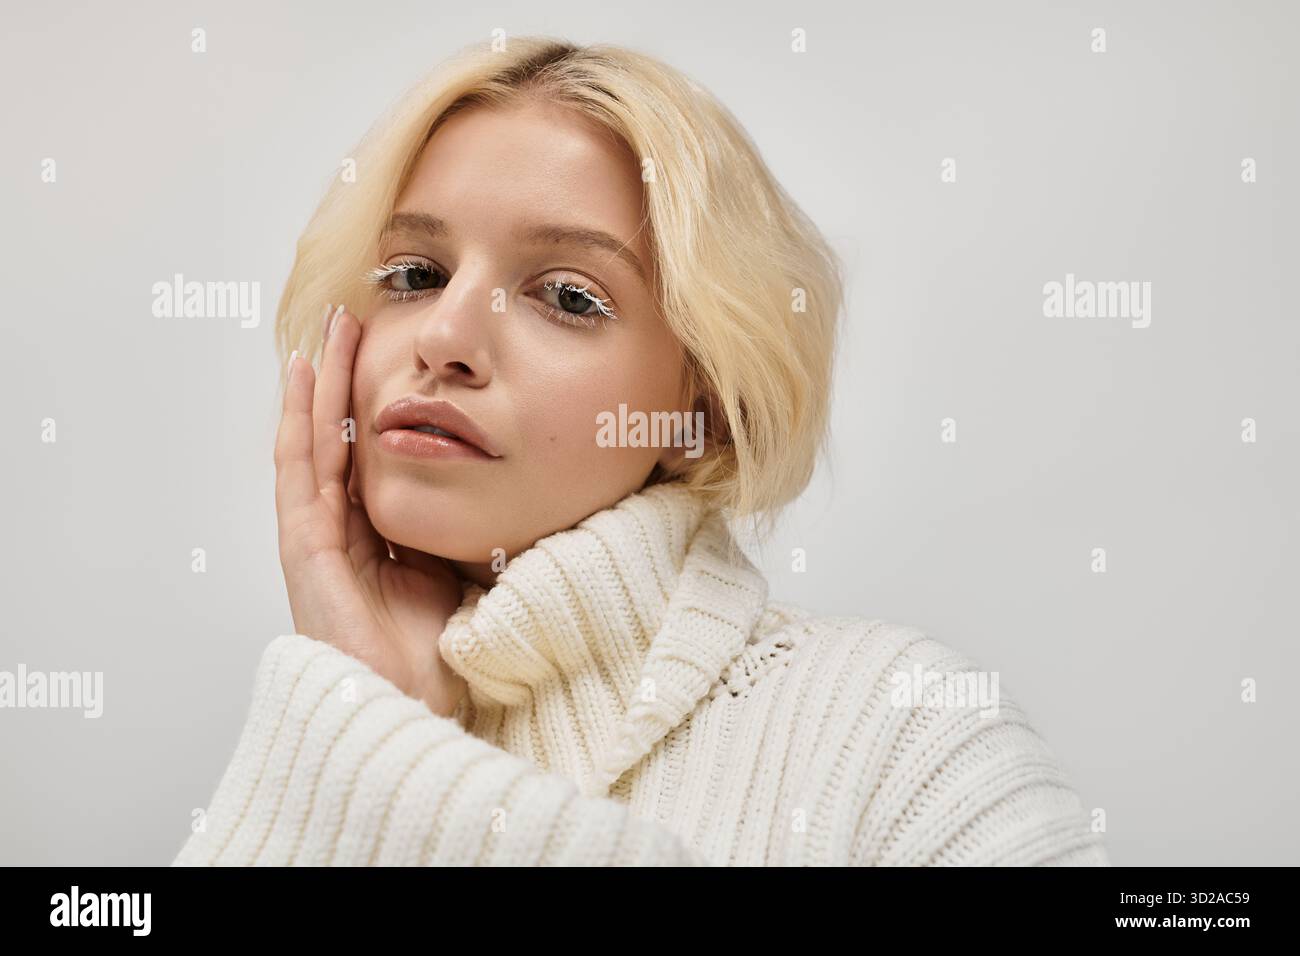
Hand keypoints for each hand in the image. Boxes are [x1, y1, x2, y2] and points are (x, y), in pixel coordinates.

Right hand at [273, 305, 467, 718]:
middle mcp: (344, 534)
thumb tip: (515, 490)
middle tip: (359, 320)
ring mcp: (317, 538)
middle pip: (343, 440)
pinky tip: (305, 373)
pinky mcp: (303, 545)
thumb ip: (470, 531)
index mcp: (380, 541)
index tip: (399, 358)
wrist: (413, 710)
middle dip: (350, 380)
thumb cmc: (440, 657)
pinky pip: (299, 468)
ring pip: (317, 442)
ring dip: (323, 383)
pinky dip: (299, 418)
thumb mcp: (464, 573)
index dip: (382, 406)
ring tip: (333, 327)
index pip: (376, 458)